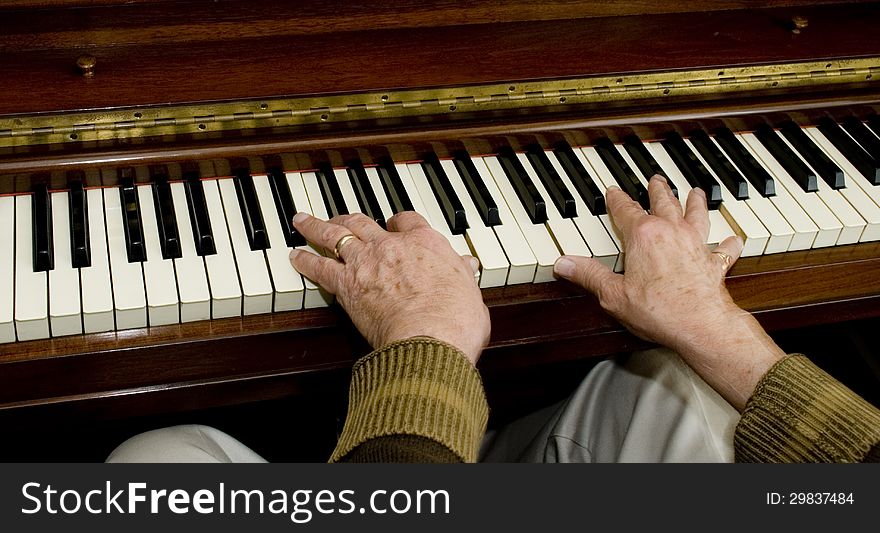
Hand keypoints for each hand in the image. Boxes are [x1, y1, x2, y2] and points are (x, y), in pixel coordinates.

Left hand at [289, 211, 489, 364]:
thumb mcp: (471, 292)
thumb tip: (468, 266)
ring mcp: (366, 262)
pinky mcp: (346, 285)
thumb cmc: (456, 320)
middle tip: (339, 215)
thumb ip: (464, 276)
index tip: (393, 225)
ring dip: (316, 227)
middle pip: (364, 221)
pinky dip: (305, 260)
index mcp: (425, 243)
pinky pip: (319, 266)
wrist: (430, 337)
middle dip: (349, 217)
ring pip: (335, 235)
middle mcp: (392, 246)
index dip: (398, 222)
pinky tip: (295, 256)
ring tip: (302, 221)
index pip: (407, 220)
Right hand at [553, 175, 784, 409]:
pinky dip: (730, 243)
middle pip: (664, 203)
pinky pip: (725, 249)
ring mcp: (696, 245)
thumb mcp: (613, 295)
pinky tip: (734, 239)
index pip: (626, 210)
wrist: (701, 325)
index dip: (617, 200)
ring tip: (695, 192)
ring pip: (696, 215)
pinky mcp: (715, 263)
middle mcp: (672, 232)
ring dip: (695, 202)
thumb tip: (564, 263)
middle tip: (655, 180)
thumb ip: (589, 276)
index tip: (613, 192)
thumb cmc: (659, 310)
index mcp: (643, 236)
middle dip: (657, 191)